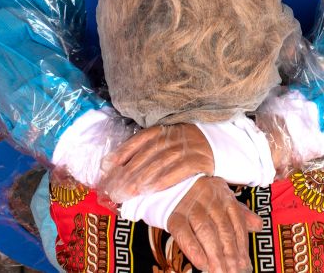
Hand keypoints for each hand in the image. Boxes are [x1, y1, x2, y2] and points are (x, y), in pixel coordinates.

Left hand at [99, 123, 213, 201]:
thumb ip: (142, 149)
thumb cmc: (185, 146)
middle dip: (126, 174)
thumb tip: (110, 164)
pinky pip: (176, 173)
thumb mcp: (166, 140)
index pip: (138, 140)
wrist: (217, 146)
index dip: (121, 153)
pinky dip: (161, 182)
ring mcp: (186, 149)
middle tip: (112, 189)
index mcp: (163, 130)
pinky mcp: (197, 162)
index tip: (106, 167)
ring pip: (158, 165)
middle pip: (145, 156)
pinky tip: (148, 191)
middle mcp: (173, 137)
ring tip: (125, 193)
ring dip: (139, 180)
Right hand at [167, 176, 261, 272]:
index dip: (242, 245)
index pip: (237, 222)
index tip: (245, 265)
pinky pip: (184, 233)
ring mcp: (191, 206)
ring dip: (215, 255)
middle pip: (223, 229)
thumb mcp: (221, 199)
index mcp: (224, 195)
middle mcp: (209, 198)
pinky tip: (202, 264)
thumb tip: (258, 226)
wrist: (170, 183)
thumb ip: (240, 214)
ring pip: (206, 232)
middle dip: (231, 255)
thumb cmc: (200, 195)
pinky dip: (194, 249)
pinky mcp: (174, 215)